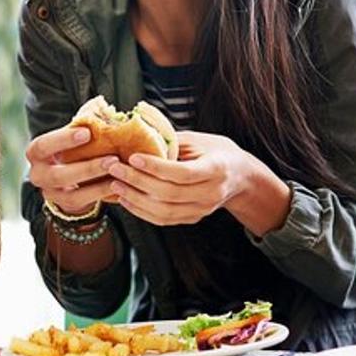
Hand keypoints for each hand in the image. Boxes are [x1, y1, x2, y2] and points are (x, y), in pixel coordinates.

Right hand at [26, 125, 117, 216]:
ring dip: (97, 183)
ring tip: (117, 172)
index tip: (87, 132)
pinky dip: (100, 193)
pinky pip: (83, 201)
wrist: (64, 178)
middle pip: (58, 175)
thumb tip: (104, 112)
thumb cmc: (69, 149)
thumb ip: (80, 129)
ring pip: (71, 192)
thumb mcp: (69, 139)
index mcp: (36, 152)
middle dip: (87, 167)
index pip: (44, 146)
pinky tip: (116, 184)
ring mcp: (49, 192)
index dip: (63, 140)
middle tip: (112, 159)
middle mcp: (37, 174)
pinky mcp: (63, 204)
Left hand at [105, 131, 261, 226]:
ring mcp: (202, 210)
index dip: (156, 167)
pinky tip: (126, 200)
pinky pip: (165, 220)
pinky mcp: (193, 218)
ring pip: (165, 212)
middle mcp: (211, 193)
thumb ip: (172, 141)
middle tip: (115, 169)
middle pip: (170, 194)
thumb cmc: (217, 151)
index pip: (182, 173)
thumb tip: (139, 135)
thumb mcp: (200, 140)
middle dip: (138, 182)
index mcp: (216, 169)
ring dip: (136, 200)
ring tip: (115, 186)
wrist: (241, 177)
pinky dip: (142, 212)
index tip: (133, 157)